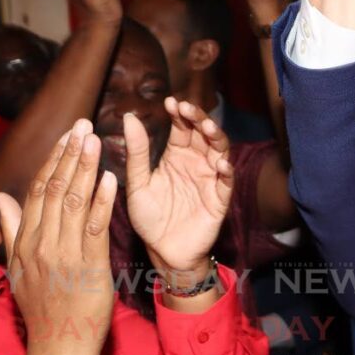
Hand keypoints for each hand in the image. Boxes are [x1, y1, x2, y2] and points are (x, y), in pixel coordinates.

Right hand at [0, 121, 116, 354]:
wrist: (59, 345)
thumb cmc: (43, 308)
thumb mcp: (19, 268)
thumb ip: (13, 229)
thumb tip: (2, 197)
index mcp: (27, 242)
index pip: (39, 191)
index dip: (53, 160)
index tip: (65, 135)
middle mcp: (43, 244)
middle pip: (55, 189)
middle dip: (70, 154)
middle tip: (83, 124)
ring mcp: (65, 255)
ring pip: (73, 202)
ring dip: (85, 168)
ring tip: (96, 140)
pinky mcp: (89, 267)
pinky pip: (95, 228)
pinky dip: (101, 201)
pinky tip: (110, 178)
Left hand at [124, 98, 233, 277]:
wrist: (162, 252)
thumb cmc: (149, 218)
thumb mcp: (138, 183)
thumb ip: (137, 152)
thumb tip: (129, 117)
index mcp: (175, 156)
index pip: (181, 128)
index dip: (179, 114)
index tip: (170, 102)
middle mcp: (195, 163)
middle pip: (203, 134)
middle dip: (198, 119)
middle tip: (188, 109)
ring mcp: (209, 179)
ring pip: (219, 152)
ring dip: (216, 138)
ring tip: (208, 127)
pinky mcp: (219, 199)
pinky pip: (226, 182)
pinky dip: (226, 171)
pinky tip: (220, 164)